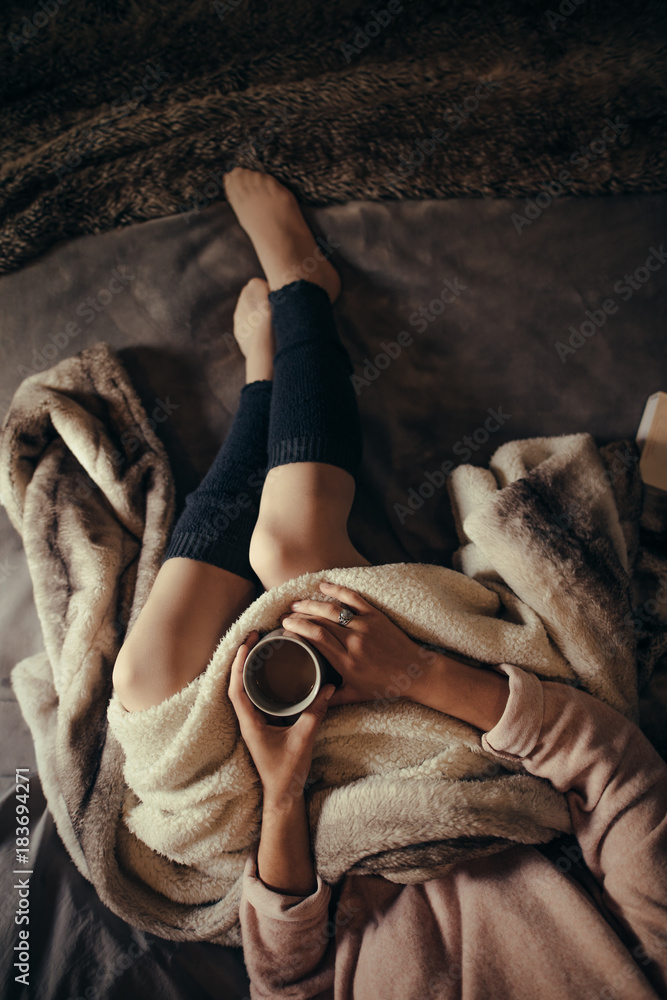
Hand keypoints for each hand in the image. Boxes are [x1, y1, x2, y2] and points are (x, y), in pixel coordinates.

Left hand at [228, 629, 335, 806]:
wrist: (283, 795)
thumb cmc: (288, 771)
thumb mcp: (304, 739)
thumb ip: (315, 712)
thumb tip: (329, 686)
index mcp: (250, 723)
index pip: (236, 688)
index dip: (238, 665)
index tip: (247, 644)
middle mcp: (246, 720)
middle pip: (235, 683)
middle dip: (241, 658)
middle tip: (253, 635)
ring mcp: (251, 722)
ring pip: (241, 688)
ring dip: (246, 666)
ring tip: (257, 645)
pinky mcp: (259, 724)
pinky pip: (251, 695)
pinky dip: (255, 678)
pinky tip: (266, 668)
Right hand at [280, 581, 432, 706]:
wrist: (415, 672)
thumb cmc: (385, 685)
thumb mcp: (355, 695)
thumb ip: (330, 698)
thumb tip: (309, 700)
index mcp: (347, 662)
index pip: (316, 638)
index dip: (298, 628)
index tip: (285, 626)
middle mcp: (355, 642)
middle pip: (321, 621)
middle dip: (300, 615)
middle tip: (286, 614)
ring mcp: (366, 627)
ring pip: (333, 609)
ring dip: (312, 603)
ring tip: (298, 603)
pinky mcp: (376, 616)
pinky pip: (353, 598)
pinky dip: (337, 590)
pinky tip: (323, 585)